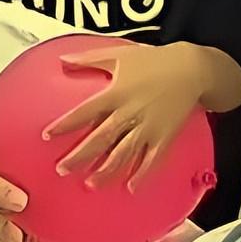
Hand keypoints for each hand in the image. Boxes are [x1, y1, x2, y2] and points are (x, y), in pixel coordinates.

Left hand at [44, 42, 206, 189]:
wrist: (193, 68)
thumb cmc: (153, 60)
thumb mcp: (119, 54)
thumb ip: (88, 59)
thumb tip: (61, 58)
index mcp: (116, 93)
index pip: (84, 112)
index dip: (65, 124)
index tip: (47, 135)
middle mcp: (130, 112)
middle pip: (101, 138)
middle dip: (80, 156)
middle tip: (62, 169)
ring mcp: (149, 126)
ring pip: (124, 153)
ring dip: (107, 170)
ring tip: (91, 184)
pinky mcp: (165, 135)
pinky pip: (153, 159)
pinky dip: (143, 174)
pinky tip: (131, 187)